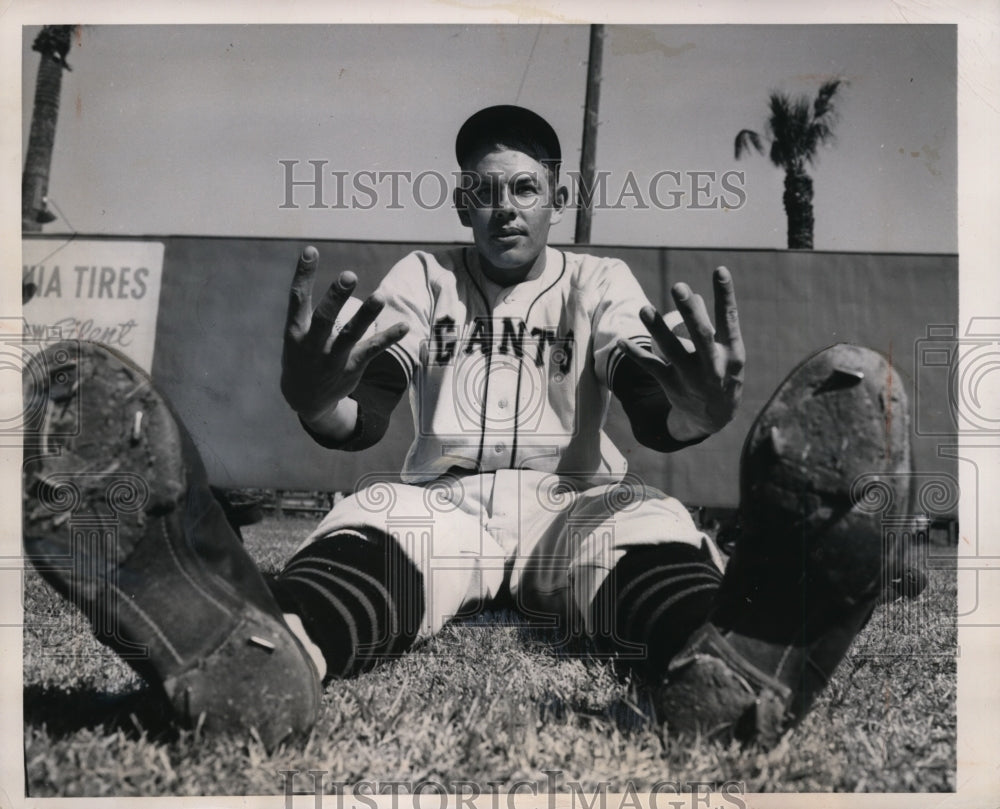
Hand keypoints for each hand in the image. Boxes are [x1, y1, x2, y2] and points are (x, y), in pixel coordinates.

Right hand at [282, 246, 408, 424]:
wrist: (305, 398)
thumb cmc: (302, 354)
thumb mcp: (296, 333)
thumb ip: (306, 308)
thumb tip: (319, 267)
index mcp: (295, 332)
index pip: (297, 299)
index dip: (303, 275)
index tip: (311, 250)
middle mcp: (312, 345)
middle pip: (324, 318)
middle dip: (336, 297)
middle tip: (348, 275)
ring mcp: (332, 358)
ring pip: (351, 334)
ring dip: (366, 315)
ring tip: (380, 296)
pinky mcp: (352, 368)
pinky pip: (372, 350)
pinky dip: (388, 338)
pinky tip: (404, 326)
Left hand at [618, 266, 744, 440]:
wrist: (714, 417)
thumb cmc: (722, 373)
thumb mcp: (727, 351)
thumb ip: (712, 324)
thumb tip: (692, 297)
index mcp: (732, 352)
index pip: (730, 318)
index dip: (726, 294)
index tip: (720, 269)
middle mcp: (713, 365)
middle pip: (701, 335)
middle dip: (690, 312)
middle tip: (679, 287)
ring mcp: (691, 377)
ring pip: (671, 350)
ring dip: (657, 329)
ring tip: (644, 309)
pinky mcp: (672, 385)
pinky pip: (651, 367)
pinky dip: (635, 354)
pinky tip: (621, 341)